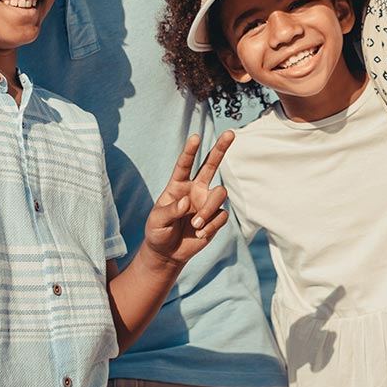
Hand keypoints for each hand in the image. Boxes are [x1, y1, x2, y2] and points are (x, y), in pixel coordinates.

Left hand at [143, 131, 233, 266]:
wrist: (168, 253)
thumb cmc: (158, 232)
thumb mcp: (156, 221)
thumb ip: (170, 210)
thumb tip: (186, 203)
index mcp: (178, 185)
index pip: (185, 164)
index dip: (190, 151)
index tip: (196, 137)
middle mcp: (195, 189)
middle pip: (211, 165)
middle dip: (221, 148)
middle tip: (230, 132)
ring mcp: (206, 202)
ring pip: (220, 194)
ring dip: (209, 209)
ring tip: (196, 225)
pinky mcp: (215, 218)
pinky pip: (221, 216)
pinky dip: (211, 226)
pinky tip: (200, 235)